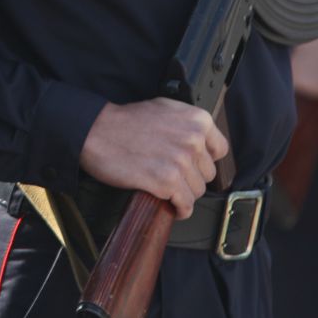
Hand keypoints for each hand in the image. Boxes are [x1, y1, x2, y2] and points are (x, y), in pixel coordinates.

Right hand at [77, 99, 228, 218]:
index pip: (220, 150)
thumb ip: (188, 124)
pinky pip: (185, 204)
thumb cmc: (126, 121)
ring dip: (182, 194)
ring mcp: (181, 161)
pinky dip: (178, 208)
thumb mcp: (164, 109)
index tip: (194, 165)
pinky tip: (169, 203)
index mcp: (197, 120)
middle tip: (172, 175)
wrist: (97, 131)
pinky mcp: (167, 181)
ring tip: (167, 188)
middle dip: (191, 177)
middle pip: (208, 174)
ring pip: (197, 191)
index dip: (204, 160)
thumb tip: (203, 143)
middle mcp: (193, 139)